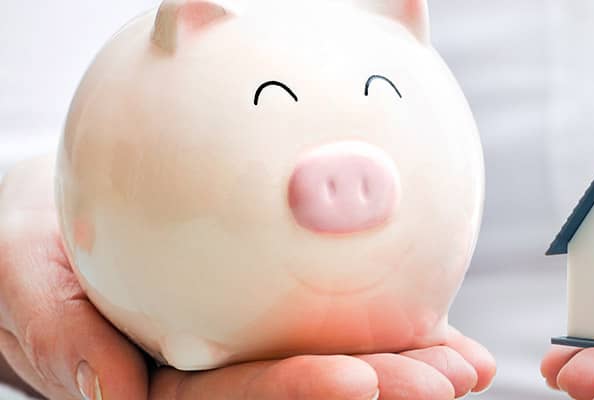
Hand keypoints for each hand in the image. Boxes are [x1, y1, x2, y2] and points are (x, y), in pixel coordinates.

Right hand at [0, 155, 495, 399]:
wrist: (61, 217)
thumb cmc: (33, 246)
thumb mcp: (20, 278)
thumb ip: (56, 334)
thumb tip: (109, 393)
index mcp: (155, 384)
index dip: (290, 395)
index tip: (353, 380)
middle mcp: (212, 376)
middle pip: (295, 391)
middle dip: (373, 390)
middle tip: (437, 383)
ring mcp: (251, 348)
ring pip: (333, 367)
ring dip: (403, 370)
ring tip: (462, 368)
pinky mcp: (280, 318)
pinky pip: (345, 329)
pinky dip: (401, 336)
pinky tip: (453, 343)